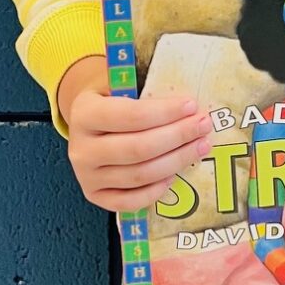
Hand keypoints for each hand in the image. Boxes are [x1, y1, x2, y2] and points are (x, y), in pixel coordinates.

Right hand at [59, 56, 211, 212]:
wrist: (84, 122)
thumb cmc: (109, 98)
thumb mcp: (117, 83)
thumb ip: (143, 88)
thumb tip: (185, 102)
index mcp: (84, 113)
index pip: (131, 116)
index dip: (165, 113)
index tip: (191, 106)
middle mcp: (81, 149)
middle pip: (138, 149)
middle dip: (177, 137)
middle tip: (203, 126)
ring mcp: (86, 177)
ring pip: (138, 176)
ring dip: (175, 161)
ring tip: (200, 146)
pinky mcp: (94, 196)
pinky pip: (129, 201)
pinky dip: (154, 191)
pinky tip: (174, 175)